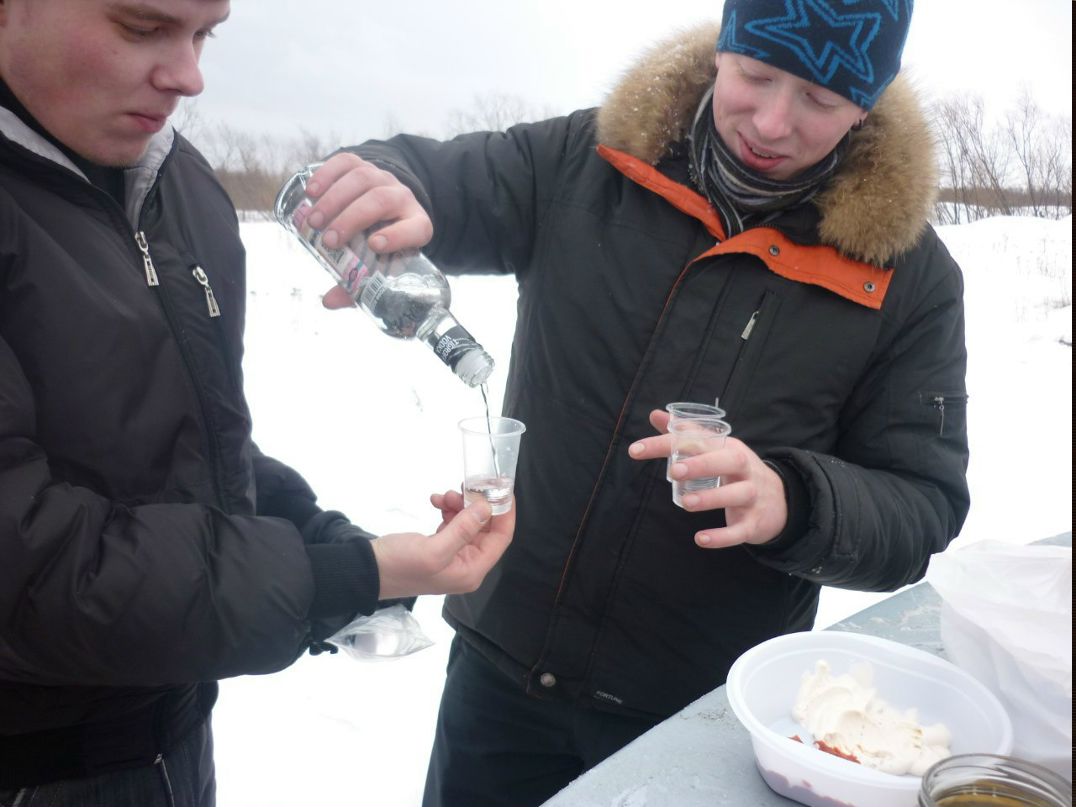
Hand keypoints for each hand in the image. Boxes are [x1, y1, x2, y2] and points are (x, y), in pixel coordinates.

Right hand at [301, 153, 433, 309]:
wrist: (387, 204)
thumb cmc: (381, 242)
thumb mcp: (378, 264)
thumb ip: (356, 284)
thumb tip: (329, 302)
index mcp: (416, 226)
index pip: (415, 229)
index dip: (397, 236)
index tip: (375, 246)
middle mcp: (403, 198)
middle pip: (381, 201)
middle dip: (353, 219)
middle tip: (328, 240)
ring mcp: (383, 178)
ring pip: (362, 179)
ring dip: (335, 199)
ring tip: (313, 221)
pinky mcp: (363, 164)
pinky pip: (347, 162)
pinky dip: (327, 174)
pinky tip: (311, 191)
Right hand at [370, 491, 513, 598]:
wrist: (367, 571)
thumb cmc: (400, 565)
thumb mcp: (434, 549)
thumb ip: (464, 529)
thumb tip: (487, 508)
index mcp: (472, 570)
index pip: (501, 538)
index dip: (505, 512)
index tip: (502, 488)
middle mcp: (467, 564)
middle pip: (486, 528)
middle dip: (477, 505)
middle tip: (465, 486)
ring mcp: (453, 556)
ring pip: (468, 522)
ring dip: (459, 505)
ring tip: (444, 495)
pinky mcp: (439, 547)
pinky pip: (453, 524)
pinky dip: (448, 510)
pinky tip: (436, 501)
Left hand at [628, 410, 787, 548]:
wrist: (782, 500)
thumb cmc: (736, 470)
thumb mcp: (716, 448)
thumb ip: (685, 433)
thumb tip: (656, 415)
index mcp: (729, 448)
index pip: (698, 440)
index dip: (667, 443)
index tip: (636, 450)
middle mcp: (744, 469)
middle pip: (729, 461)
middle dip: (702, 465)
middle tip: (674, 472)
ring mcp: (752, 496)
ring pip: (737, 494)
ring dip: (711, 498)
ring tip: (686, 503)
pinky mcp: (754, 523)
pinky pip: (740, 531)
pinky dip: (722, 537)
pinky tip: (700, 539)